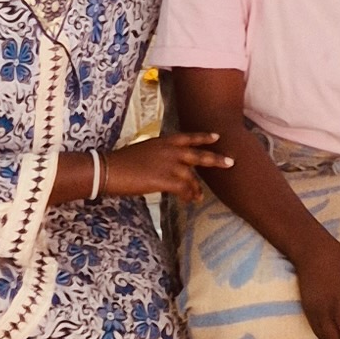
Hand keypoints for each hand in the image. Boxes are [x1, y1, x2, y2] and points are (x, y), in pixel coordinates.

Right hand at [98, 131, 232, 203]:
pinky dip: (189, 196)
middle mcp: (169, 150)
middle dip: (216, 160)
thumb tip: (164, 164)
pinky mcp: (165, 180)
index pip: (188, 137)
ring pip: (192, 177)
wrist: (108, 169)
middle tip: (231, 162)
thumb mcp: (143, 150)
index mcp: (163, 141)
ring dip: (196, 188)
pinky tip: (191, 201)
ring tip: (198, 197)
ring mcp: (169, 164)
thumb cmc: (120, 162)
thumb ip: (158, 154)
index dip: (204, 137)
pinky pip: (184, 189)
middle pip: (199, 155)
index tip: (217, 137)